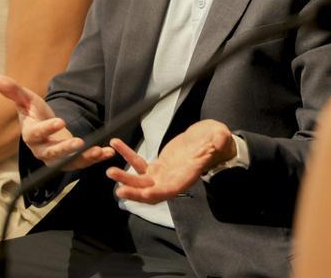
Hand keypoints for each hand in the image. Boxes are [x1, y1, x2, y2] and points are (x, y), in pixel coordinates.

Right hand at [0, 74, 112, 168]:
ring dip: (83, 158)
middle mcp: (41, 150)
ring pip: (67, 162)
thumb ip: (12, 90)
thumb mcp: (25, 99)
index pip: (37, 134)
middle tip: (79, 142)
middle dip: (65, 149)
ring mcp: (55, 158)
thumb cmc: (34, 112)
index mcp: (30, 134)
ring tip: (97, 151)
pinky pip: (81, 163)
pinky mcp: (68, 162)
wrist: (44, 127)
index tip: (61, 121)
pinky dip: (94, 159)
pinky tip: (107, 152)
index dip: (47, 129)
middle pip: (52, 153)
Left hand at [106, 120, 235, 203]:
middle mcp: (172, 180)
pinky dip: (127, 155)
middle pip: (150, 191)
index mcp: (186, 176)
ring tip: (110, 170)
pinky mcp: (157, 166)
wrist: (209, 140)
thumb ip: (219, 140)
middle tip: (117, 185)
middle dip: (133, 190)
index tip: (140, 193)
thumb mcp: (220, 137)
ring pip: (141, 181)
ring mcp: (163, 174)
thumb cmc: (216, 140)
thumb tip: (220, 140)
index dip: (154, 193)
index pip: (169, 190)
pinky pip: (139, 164)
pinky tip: (116, 144)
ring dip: (125, 177)